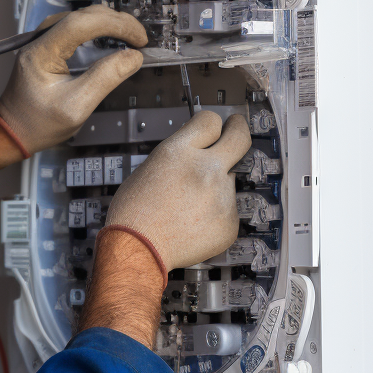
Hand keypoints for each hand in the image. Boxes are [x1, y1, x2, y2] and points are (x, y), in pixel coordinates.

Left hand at [0, 6, 147, 155]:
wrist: (13, 131)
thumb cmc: (37, 124)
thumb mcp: (76, 107)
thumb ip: (105, 79)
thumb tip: (132, 57)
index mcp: (40, 53)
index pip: (81, 24)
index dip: (115, 25)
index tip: (138, 38)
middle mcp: (38, 42)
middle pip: (82, 16)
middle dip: (116, 22)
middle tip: (140, 39)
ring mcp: (41, 42)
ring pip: (79, 18)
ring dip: (108, 22)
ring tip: (130, 37)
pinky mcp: (47, 47)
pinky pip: (74, 27)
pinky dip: (97, 29)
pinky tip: (111, 38)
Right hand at [105, 110, 251, 272]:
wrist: (138, 252)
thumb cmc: (133, 216)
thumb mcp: (147, 170)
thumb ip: (177, 156)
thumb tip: (192, 152)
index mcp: (179, 153)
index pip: (210, 120)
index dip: (212, 123)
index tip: (218, 125)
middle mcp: (206, 170)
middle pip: (239, 138)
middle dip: (238, 129)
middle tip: (236, 130)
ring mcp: (222, 197)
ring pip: (229, 180)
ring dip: (215, 187)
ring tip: (188, 207)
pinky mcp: (230, 222)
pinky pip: (228, 210)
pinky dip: (214, 216)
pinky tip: (193, 224)